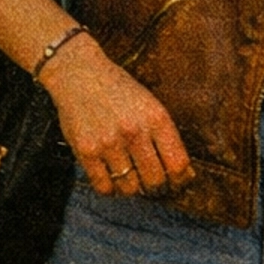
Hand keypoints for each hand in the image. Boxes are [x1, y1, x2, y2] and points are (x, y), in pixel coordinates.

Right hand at [39, 32, 191, 196]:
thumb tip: (183, 173)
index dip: (181, 179)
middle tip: (153, 184)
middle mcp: (134, 131)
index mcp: (156, 117)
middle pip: (155, 180)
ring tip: (131, 178)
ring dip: (133, 188)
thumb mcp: (149, 103)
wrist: (80, 74)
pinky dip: (110, 189)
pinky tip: (112, 178)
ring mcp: (109, 143)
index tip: (179, 182)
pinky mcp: (86, 152)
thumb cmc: (118, 89)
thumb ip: (164, 134)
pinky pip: (104, 187)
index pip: (177, 163)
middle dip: (157, 187)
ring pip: (130, 188)